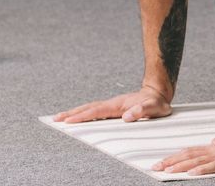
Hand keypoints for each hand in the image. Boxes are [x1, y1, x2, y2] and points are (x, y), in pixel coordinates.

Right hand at [52, 85, 171, 123]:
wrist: (158, 93)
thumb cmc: (157, 103)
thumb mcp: (154, 108)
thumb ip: (143, 111)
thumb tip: (128, 116)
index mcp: (118, 104)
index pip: (97, 111)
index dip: (83, 116)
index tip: (69, 121)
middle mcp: (112, 104)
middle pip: (88, 108)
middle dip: (72, 114)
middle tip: (55, 119)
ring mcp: (112, 105)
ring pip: (89, 108)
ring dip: (75, 113)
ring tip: (59, 118)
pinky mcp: (113, 108)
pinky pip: (95, 111)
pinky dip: (83, 114)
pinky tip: (77, 118)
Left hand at [151, 134, 214, 175]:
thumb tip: (213, 142)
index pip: (190, 152)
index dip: (175, 156)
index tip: (162, 161)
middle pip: (189, 156)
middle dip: (171, 161)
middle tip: (156, 167)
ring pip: (197, 161)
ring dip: (181, 166)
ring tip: (168, 170)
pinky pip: (214, 166)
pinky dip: (202, 170)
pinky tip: (192, 173)